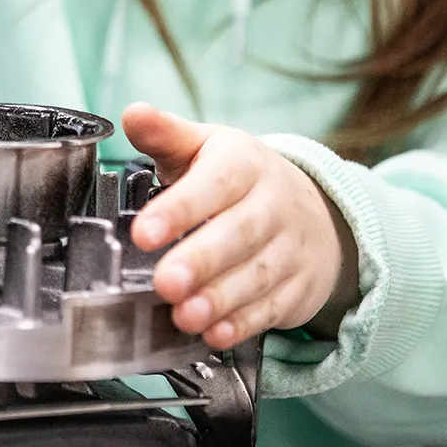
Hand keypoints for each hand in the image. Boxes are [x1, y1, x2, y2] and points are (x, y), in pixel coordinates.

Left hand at [124, 103, 358, 349]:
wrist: (313, 212)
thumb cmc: (241, 179)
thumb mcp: (205, 148)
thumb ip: (164, 135)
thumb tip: (132, 113)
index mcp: (244, 164)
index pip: (214, 184)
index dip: (180, 209)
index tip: (143, 231)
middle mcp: (272, 204)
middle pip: (238, 233)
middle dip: (201, 260)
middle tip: (165, 281)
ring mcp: (289, 248)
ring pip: (256, 275)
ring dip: (219, 299)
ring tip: (184, 313)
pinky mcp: (298, 287)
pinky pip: (272, 307)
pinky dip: (243, 323)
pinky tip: (215, 333)